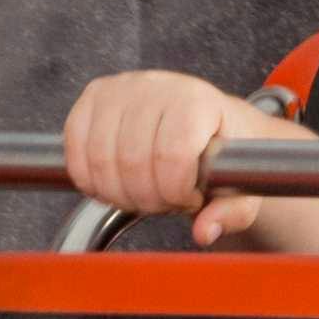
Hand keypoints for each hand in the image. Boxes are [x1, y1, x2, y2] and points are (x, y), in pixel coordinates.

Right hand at [61, 67, 266, 239]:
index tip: (190, 198)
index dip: (177, 192)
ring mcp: (120, 88)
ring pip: (100, 160)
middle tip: (164, 200)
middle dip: (147, 198)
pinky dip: (91, 180)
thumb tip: (204, 231)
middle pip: (131, 161)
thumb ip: (231, 212)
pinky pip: (76, 150)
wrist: (205, 121)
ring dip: (118, 193)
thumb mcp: (242, 185)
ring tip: (143, 192)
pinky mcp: (94, 96)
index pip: (172, 155)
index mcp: (196, 101)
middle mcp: (156, 86)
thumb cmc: (222, 151)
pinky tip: (116, 184)